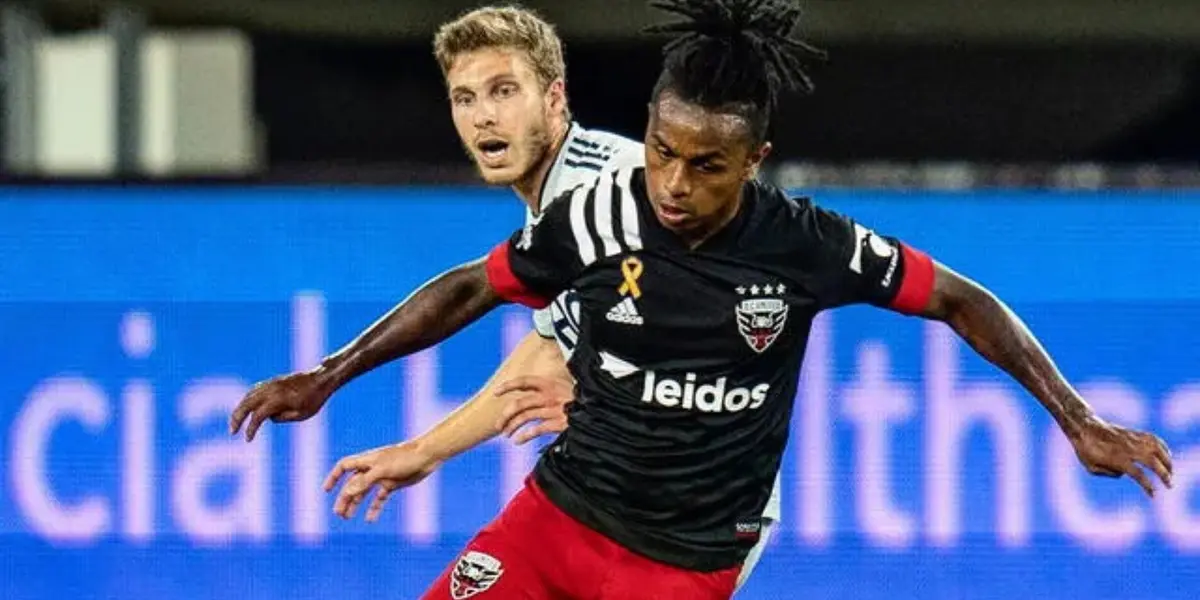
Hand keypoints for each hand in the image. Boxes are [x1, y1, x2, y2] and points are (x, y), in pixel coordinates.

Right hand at [229, 369, 333, 441]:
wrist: (321, 379)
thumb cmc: (314, 399)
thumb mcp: (302, 415)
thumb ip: (283, 418)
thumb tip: (269, 418)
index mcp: (278, 399)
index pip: (258, 415)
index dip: (251, 429)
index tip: (248, 439)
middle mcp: (271, 389)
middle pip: (246, 404)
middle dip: (237, 418)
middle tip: (233, 432)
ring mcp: (271, 384)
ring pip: (248, 395)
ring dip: (240, 408)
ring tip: (236, 422)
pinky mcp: (272, 381)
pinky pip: (254, 390)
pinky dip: (247, 400)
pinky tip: (244, 409)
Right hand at [324, 442, 439, 521]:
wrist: (426, 456)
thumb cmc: (404, 458)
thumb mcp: (382, 470)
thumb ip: (364, 481)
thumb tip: (347, 492)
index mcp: (366, 461)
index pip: (344, 467)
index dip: (334, 477)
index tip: (326, 491)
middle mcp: (371, 469)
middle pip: (352, 484)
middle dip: (344, 498)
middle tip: (338, 514)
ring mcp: (381, 477)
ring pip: (364, 492)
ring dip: (355, 504)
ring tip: (347, 517)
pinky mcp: (392, 484)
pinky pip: (379, 498)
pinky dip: (374, 508)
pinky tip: (370, 519)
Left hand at [494, 375, 573, 444]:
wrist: (599, 407)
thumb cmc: (581, 399)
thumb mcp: (566, 387)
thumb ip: (550, 389)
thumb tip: (533, 393)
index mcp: (550, 383)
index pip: (524, 381)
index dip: (508, 386)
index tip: (496, 392)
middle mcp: (549, 395)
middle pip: (519, 403)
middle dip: (505, 416)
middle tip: (498, 425)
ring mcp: (553, 409)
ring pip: (524, 417)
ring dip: (511, 427)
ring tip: (507, 435)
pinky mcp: (558, 423)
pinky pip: (535, 430)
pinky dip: (523, 436)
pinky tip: (518, 441)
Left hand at [1071, 416, 1172, 496]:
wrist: (1084, 427)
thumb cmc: (1085, 449)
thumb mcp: (1091, 467)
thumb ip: (1108, 473)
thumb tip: (1123, 473)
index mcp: (1117, 459)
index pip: (1138, 474)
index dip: (1148, 485)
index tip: (1153, 494)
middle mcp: (1128, 449)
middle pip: (1152, 462)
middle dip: (1164, 474)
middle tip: (1170, 485)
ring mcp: (1132, 439)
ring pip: (1157, 448)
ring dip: (1167, 460)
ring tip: (1170, 471)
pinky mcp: (1134, 433)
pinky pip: (1153, 438)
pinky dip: (1163, 446)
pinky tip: (1166, 454)